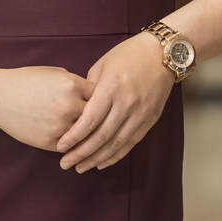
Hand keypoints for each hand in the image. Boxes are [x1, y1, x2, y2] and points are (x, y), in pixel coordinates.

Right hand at [0, 66, 94, 150]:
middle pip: (98, 116)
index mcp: (72, 84)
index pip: (101, 94)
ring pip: (86, 135)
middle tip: (105, 122)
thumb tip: (95, 94)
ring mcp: (59, 125)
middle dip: (100, 118)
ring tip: (95, 137)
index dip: (103, 98)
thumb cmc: (26, 81)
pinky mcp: (49, 142)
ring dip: (89, 136)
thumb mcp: (54, 73)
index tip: (102, 102)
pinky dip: (75, 145)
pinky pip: (71, 146)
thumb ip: (76, 83)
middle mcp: (69, 105)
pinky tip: (76, 144)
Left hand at [55, 33, 173, 172]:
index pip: (89, 120)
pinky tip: (101, 163)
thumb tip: (77, 110)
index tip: (60, 147)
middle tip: (65, 163)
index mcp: (111, 87)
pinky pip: (131, 143)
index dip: (73, 137)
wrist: (162, 52)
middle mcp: (127, 103)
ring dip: (97, 159)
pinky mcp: (150, 119)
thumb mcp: (102, 65)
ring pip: (116, 144)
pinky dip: (116, 155)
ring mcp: (141, 113)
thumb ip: (89, 89)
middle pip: (101, 136)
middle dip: (81, 153)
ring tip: (80, 167)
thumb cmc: (127, 54)